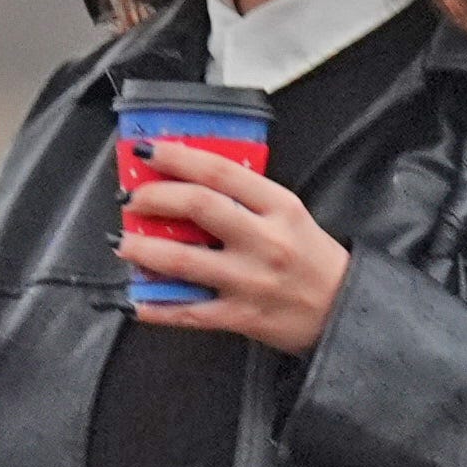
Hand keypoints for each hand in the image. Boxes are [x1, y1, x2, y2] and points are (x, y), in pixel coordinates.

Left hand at [129, 139, 351, 355]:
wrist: (343, 310)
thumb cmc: (312, 259)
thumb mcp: (290, 215)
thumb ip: (246, 198)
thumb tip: (188, 183)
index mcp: (279, 207)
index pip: (220, 171)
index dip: (177, 157)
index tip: (147, 150)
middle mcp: (265, 241)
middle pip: (198, 207)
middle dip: (153, 198)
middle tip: (132, 198)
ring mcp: (251, 281)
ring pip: (184, 261)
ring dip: (143, 249)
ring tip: (123, 243)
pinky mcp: (241, 316)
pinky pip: (188, 312)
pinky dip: (155, 306)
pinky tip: (134, 299)